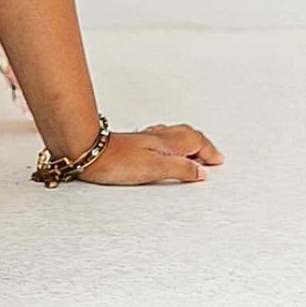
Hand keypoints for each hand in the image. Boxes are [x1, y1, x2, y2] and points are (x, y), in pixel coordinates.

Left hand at [71, 124, 224, 184]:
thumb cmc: (117, 161)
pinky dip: (171, 143)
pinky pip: (160, 138)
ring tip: (194, 152)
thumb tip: (202, 172)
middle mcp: (156, 137)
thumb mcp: (155, 169)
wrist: (87, 152)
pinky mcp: (133, 144)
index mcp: (166, 143)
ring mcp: (144, 139)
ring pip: (173, 134)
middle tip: (211, 156)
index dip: (209, 152)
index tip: (218, 161)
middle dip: (201, 144)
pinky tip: (163, 149)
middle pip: (186, 134)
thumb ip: (181, 169)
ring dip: (187, 142)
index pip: (195, 141)